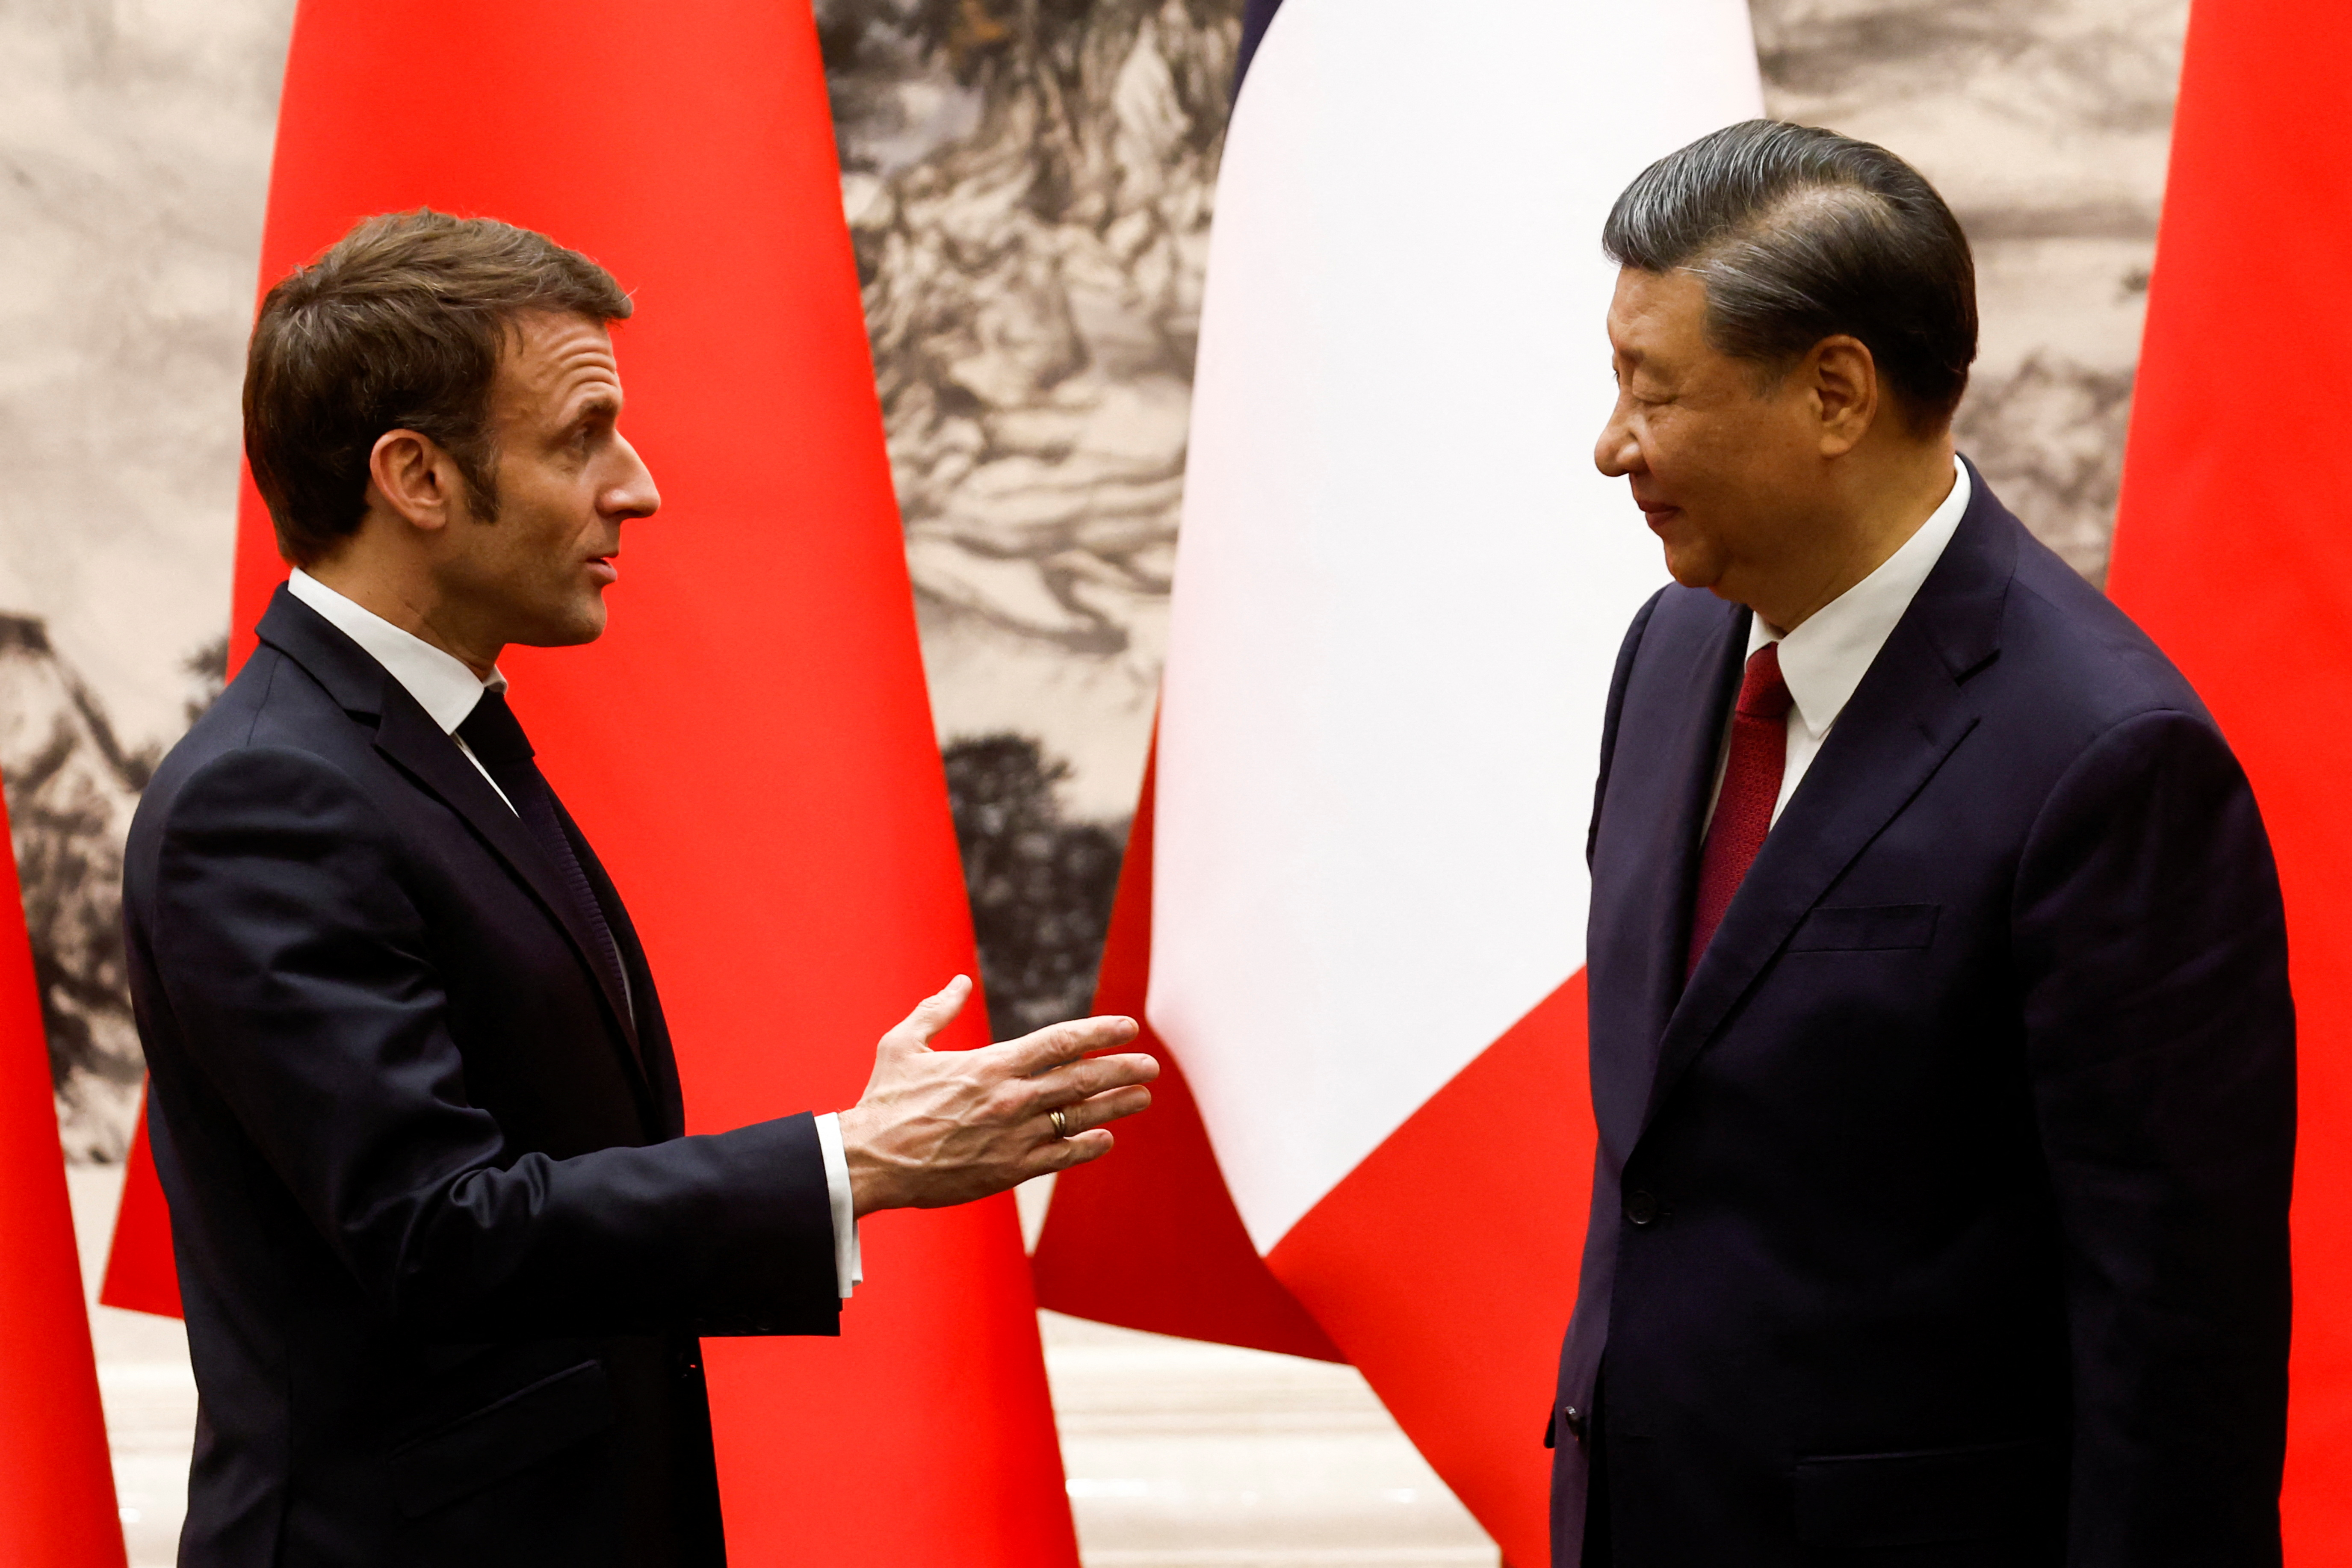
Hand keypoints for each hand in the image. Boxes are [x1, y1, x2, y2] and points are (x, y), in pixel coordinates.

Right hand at [837, 975, 1156, 1215]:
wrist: (869, 1161)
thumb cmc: (884, 1101)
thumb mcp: (903, 1044)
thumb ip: (936, 1011)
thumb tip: (960, 983)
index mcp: (991, 1065)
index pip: (1061, 1043)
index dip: (1101, 1033)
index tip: (1129, 1028)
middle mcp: (1011, 1099)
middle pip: (1082, 1080)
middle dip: (1122, 1070)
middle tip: (1150, 1067)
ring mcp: (1014, 1137)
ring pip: (1079, 1117)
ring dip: (1116, 1106)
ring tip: (1142, 1098)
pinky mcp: (1009, 1170)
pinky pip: (1061, 1156)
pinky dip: (1088, 1146)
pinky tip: (1106, 1139)